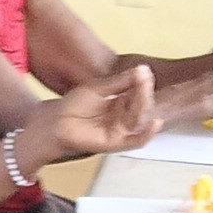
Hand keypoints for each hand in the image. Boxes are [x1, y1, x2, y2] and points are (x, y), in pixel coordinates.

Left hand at [33, 62, 159, 159]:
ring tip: (144, 88)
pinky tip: (155, 123)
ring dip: (144, 104)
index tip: (143, 70)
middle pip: (142, 105)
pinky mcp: (116, 143)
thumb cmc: (75, 106)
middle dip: (144, 91)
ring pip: (140, 119)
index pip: (138, 92)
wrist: (56, 122)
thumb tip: (141, 70)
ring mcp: (122, 131)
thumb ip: (119, 82)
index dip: (142, 82)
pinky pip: (137, 141)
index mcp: (123, 103)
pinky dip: (148, 134)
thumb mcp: (98, 88)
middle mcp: (125, 117)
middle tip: (144, 76)